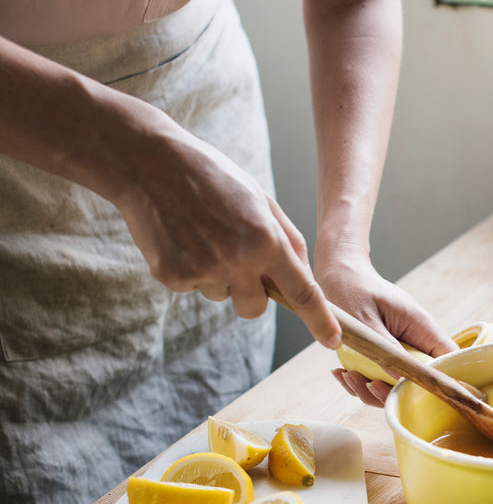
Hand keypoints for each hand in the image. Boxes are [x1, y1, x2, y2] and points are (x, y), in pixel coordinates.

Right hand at [116, 131, 340, 348]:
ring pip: (223, 296)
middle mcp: (236, 260)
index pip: (302, 292)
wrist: (149, 163)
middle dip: (254, 295)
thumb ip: (287, 239)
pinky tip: (183, 238)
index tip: (332, 340)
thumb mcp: (262, 200)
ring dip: (220, 277)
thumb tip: (302, 276)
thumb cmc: (213, 178)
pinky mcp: (172, 276)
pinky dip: (192, 269)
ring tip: (204, 236)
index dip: (319, 321)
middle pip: (256, 309)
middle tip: (238, 259)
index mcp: (266, 240)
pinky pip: (194, 287)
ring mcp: (202, 270)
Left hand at [317, 252, 457, 405]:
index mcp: (421, 327)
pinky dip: (361, 383)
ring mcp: (399, 349)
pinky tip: (343, 374)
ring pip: (399, 384)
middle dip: (395, 391)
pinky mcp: (384, 355)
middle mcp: (414, 341)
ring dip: (373, 390)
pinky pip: (381, 378)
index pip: (448, 359)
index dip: (443, 381)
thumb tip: (399, 378)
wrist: (338, 273)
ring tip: (349, 377)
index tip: (418, 395)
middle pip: (423, 378)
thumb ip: (384, 347)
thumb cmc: (353, 287)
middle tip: (369, 386)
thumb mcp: (365, 318)